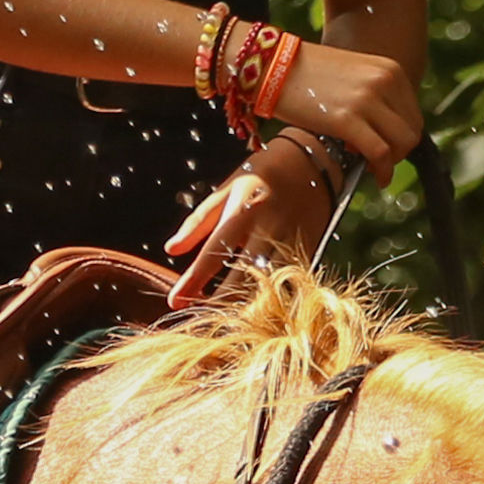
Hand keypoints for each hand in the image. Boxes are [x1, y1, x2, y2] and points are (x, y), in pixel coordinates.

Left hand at [165, 143, 332, 308]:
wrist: (312, 161)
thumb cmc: (259, 176)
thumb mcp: (225, 191)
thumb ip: (198, 221)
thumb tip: (170, 250)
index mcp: (242, 211)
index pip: (212, 253)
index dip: (193, 281)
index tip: (174, 301)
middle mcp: (267, 229)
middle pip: (241, 277)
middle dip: (217, 302)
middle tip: (198, 320)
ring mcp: (291, 241)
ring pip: (268, 285)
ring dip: (245, 306)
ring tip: (224, 322)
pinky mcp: (309, 250)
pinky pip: (287, 282)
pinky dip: (271, 299)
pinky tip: (255, 312)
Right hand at [275, 41, 421, 185]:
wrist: (274, 65)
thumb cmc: (307, 73)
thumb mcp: (352, 74)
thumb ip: (373, 96)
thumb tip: (381, 130)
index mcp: (389, 70)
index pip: (412, 113)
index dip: (401, 135)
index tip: (385, 145)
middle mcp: (384, 81)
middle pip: (412, 130)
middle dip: (399, 151)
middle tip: (380, 160)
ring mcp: (368, 100)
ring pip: (402, 143)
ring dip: (392, 162)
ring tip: (374, 166)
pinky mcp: (348, 119)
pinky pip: (380, 153)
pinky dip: (382, 170)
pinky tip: (375, 176)